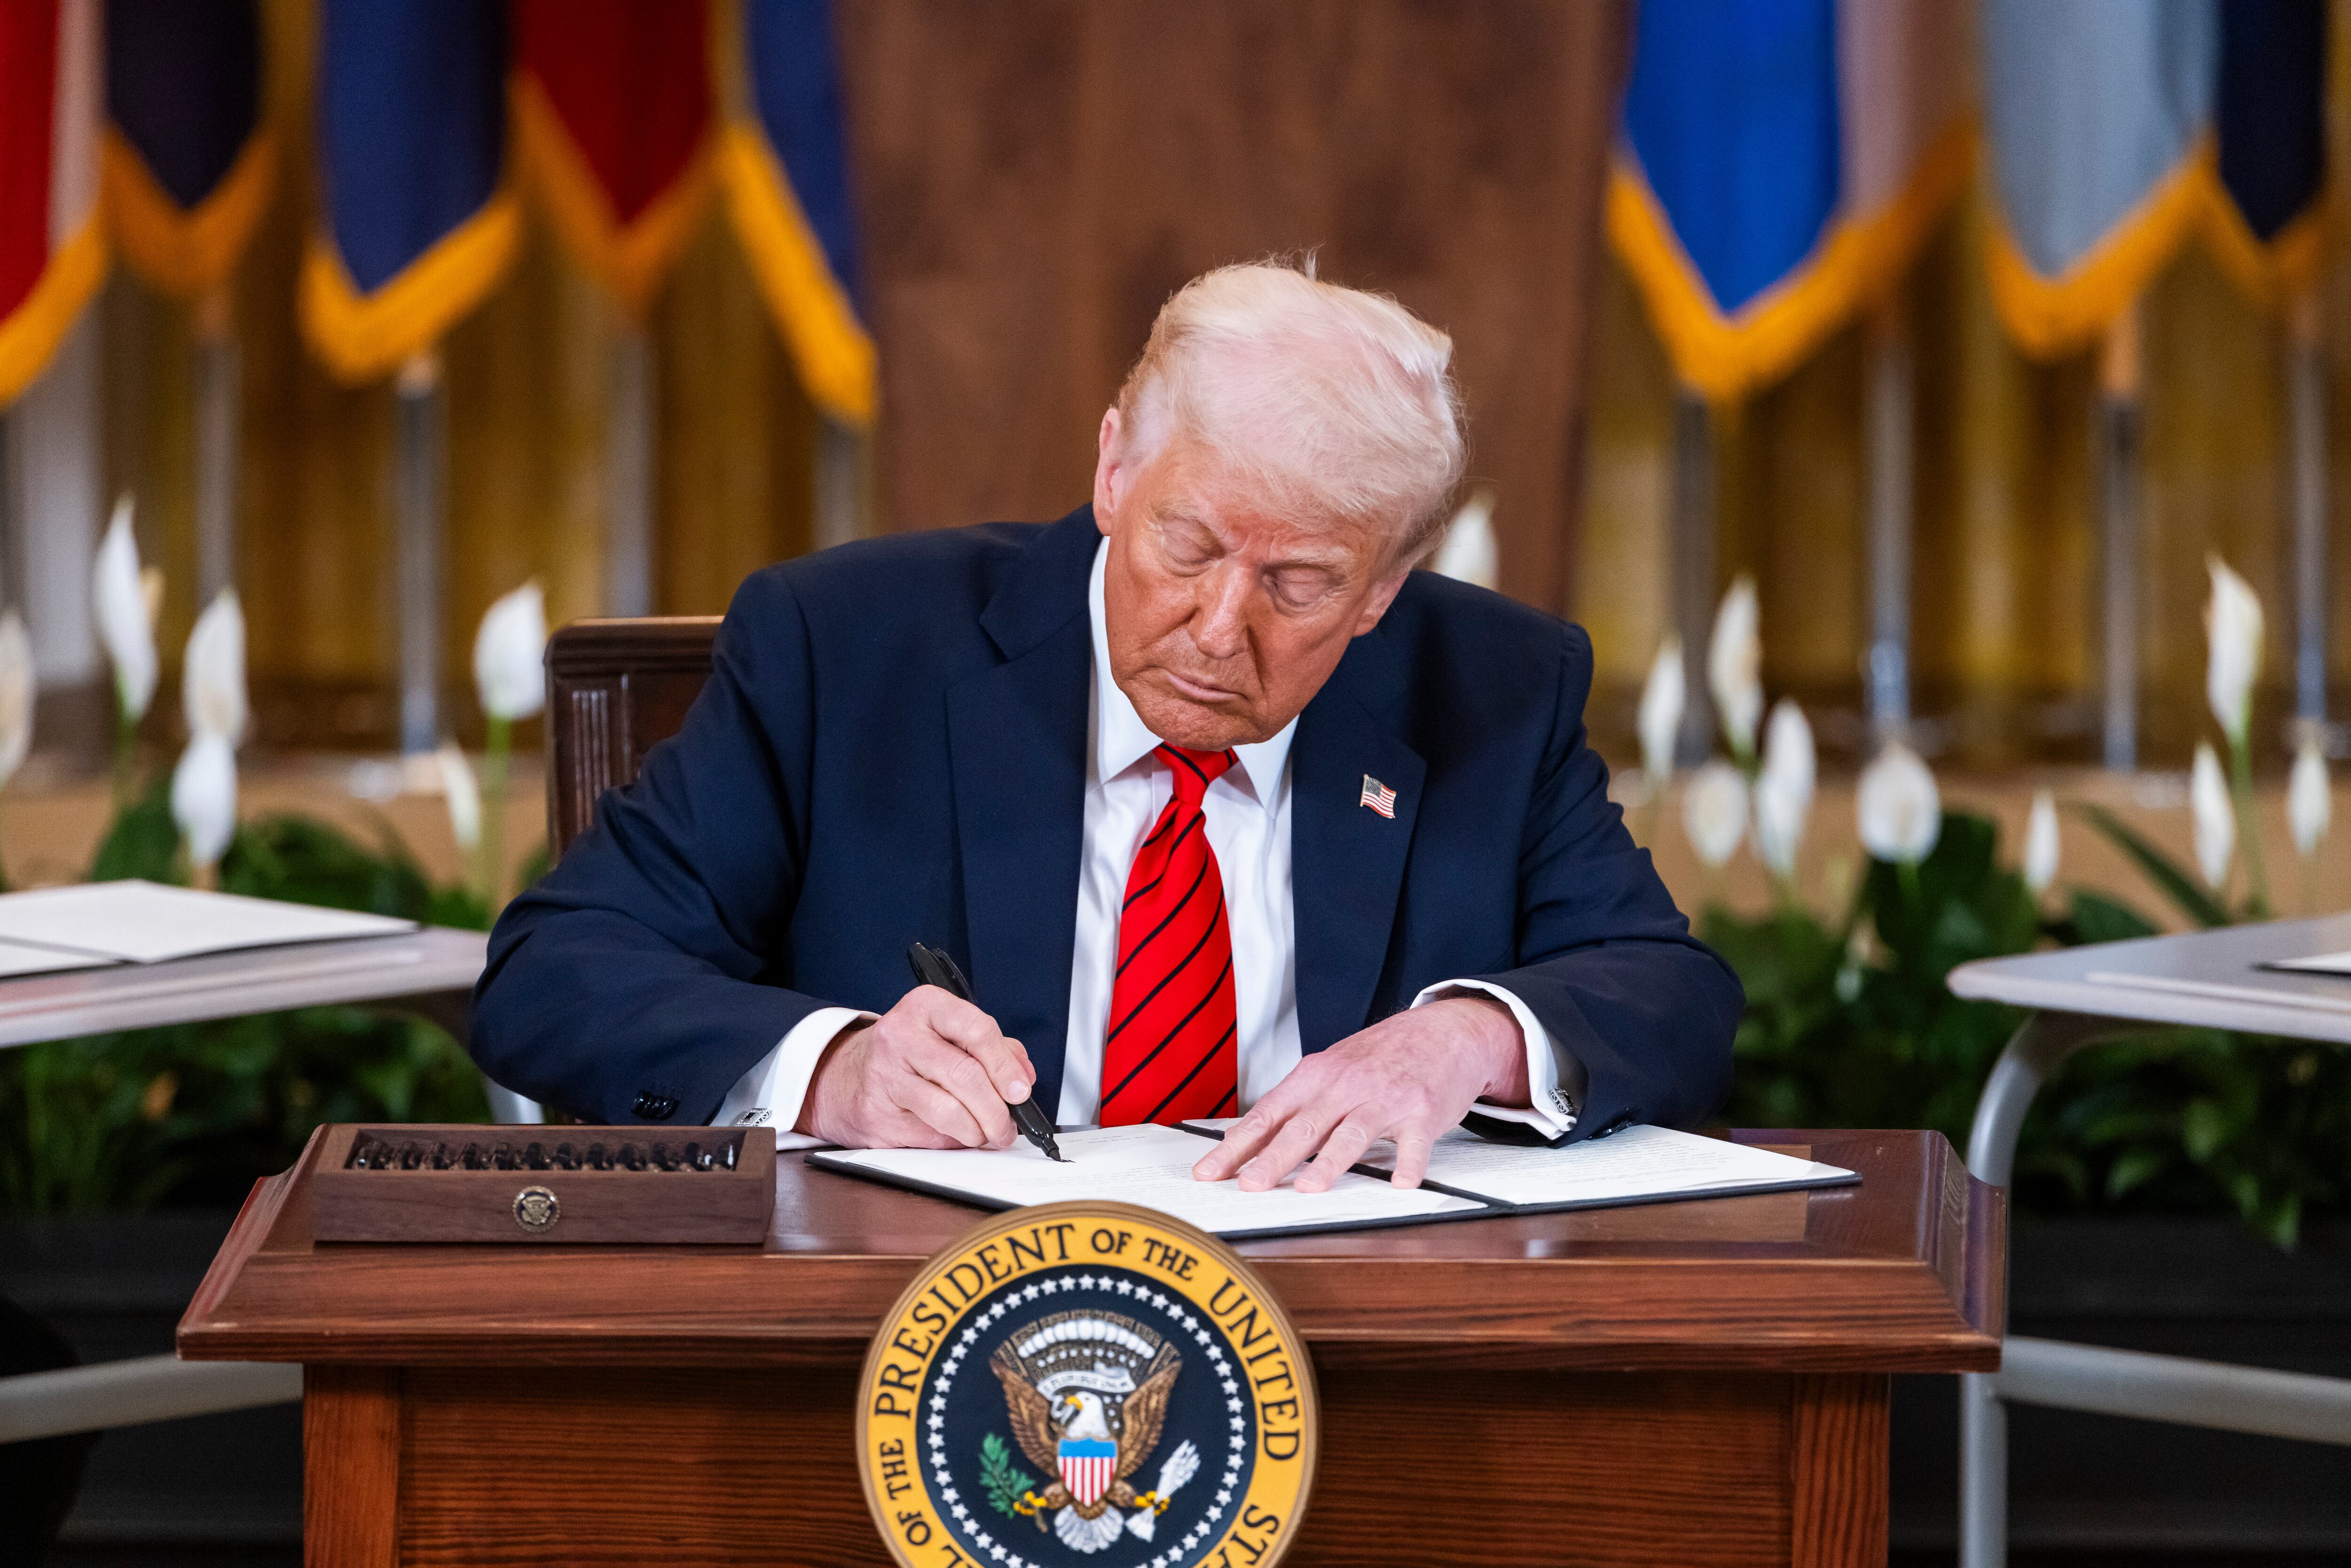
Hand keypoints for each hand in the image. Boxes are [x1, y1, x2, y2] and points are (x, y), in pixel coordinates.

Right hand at [797, 986, 1036, 1148]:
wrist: (847, 1075)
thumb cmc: (911, 1052)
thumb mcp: (951, 1033)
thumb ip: (994, 1048)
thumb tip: (1023, 1077)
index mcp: (926, 1007)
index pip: (977, 1030)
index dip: (1005, 1066)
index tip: (1020, 1091)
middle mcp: (901, 1035)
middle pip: (964, 1076)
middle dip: (996, 1110)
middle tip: (1007, 1126)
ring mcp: (884, 1075)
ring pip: (947, 1112)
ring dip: (977, 1132)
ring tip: (986, 1134)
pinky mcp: (876, 1114)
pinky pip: (929, 1136)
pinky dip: (952, 1141)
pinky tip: (954, 1134)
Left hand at [1189, 995, 1527, 1191]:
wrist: (1442, 1031)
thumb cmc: (1380, 1057)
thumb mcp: (1331, 1070)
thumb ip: (1294, 1105)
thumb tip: (1244, 1139)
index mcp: (1316, 1077)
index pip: (1267, 1115)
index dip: (1236, 1146)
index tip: (1209, 1172)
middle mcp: (1346, 1085)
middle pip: (1303, 1126)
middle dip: (1272, 1158)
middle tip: (1249, 1185)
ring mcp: (1385, 1098)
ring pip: (1351, 1133)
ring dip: (1330, 1162)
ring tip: (1309, 1187)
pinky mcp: (1422, 1112)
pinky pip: (1414, 1143)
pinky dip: (1408, 1165)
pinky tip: (1400, 1183)